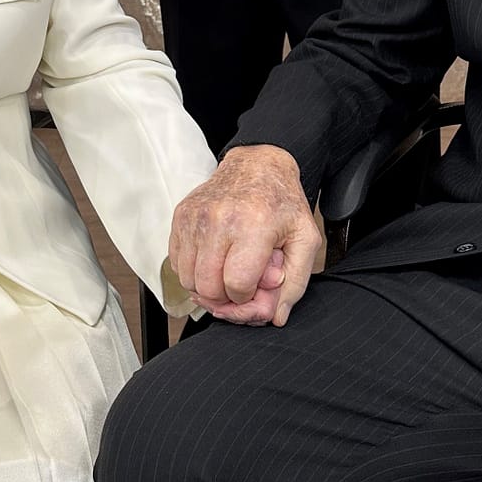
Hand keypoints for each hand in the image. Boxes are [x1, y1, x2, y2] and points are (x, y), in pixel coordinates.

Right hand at [169, 146, 322, 326]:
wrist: (257, 165)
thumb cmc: (281, 202)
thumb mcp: (305, 238)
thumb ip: (295, 282)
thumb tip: (276, 316)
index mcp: (253, 225)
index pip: (236, 285)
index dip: (246, 295)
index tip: (254, 285)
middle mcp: (219, 219)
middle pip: (207, 287)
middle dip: (224, 296)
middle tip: (239, 284)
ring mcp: (195, 217)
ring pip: (187, 279)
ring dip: (206, 286)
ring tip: (226, 270)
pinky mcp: (181, 216)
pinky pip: (176, 263)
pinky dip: (192, 270)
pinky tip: (213, 259)